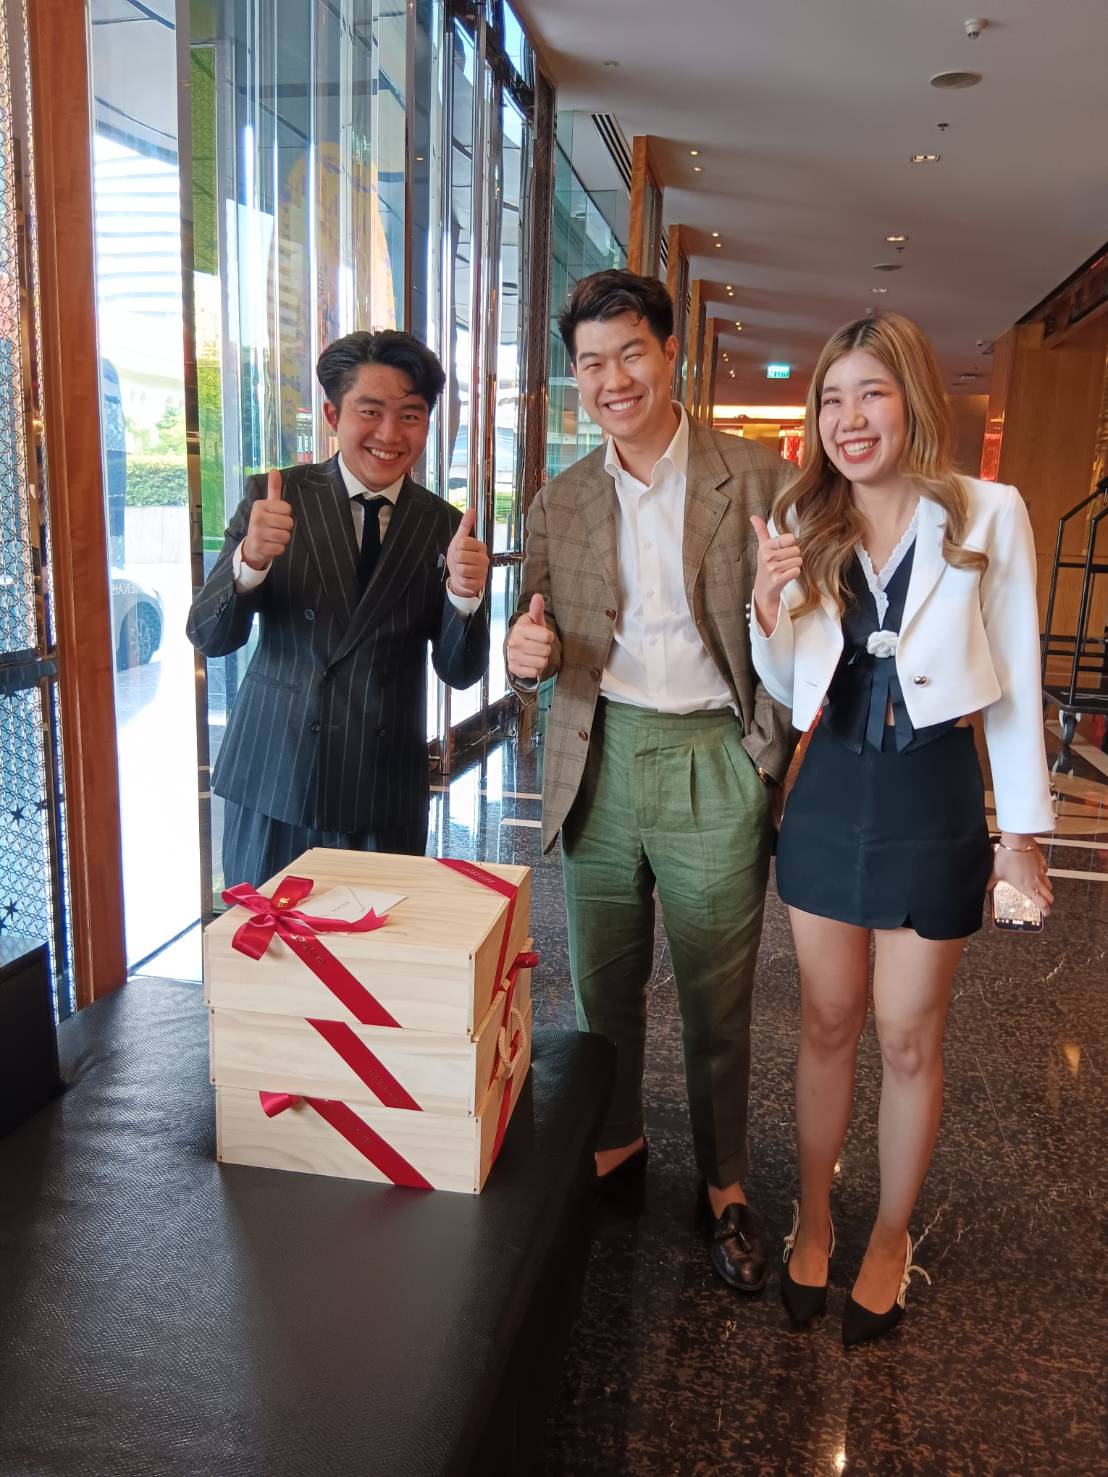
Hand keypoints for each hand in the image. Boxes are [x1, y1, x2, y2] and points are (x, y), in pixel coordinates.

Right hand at [242, 469, 292, 569]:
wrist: (252, 546)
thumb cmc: (264, 522)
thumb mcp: (268, 505)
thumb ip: (273, 489)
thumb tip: (274, 470)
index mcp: (260, 506)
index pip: (287, 508)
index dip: (285, 514)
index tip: (276, 516)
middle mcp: (257, 518)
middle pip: (288, 523)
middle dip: (286, 527)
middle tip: (276, 528)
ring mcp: (257, 533)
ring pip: (286, 536)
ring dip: (283, 539)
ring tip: (274, 537)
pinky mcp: (260, 548)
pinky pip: (281, 548)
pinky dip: (279, 549)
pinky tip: (271, 545)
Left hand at [446, 508, 488, 597]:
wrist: (460, 578)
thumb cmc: (460, 558)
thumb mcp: (460, 540)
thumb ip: (465, 525)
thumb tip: (471, 510)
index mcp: (480, 546)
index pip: (463, 542)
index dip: (457, 547)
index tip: (460, 550)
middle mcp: (484, 558)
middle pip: (461, 555)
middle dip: (456, 559)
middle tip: (460, 561)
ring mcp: (483, 571)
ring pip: (462, 568)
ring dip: (458, 570)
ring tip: (462, 569)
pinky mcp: (479, 583)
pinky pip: (464, 580)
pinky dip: (461, 580)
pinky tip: (465, 578)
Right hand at [506, 593, 554, 680]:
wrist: (515, 647)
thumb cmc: (529, 632)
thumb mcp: (534, 620)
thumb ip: (537, 609)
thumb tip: (538, 596)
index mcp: (521, 628)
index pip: (547, 637)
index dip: (549, 637)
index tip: (543, 636)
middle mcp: (514, 642)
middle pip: (546, 651)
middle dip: (546, 649)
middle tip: (539, 646)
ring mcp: (513, 656)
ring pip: (541, 662)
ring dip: (542, 660)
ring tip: (536, 654)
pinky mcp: (513, 668)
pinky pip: (535, 672)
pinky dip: (536, 669)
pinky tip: (531, 662)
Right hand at [750, 514, 801, 634]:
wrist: (764, 589)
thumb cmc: (766, 565)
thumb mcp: (762, 547)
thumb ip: (760, 531)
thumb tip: (753, 516)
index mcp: (765, 546)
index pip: (790, 538)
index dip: (790, 545)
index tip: (782, 551)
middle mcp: (767, 557)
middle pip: (796, 550)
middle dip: (793, 557)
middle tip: (783, 563)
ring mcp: (772, 569)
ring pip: (798, 561)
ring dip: (794, 566)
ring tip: (784, 570)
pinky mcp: (778, 579)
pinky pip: (797, 571)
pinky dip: (794, 574)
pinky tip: (786, 576)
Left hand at [989, 838, 1053, 916]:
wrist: (1017, 841)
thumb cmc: (1007, 857)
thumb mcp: (995, 872)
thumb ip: (990, 882)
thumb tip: (984, 888)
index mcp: (1026, 887)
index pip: (1041, 903)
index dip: (1046, 910)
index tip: (1046, 913)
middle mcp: (1036, 881)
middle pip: (1049, 896)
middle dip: (1049, 901)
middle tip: (1046, 904)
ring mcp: (1040, 871)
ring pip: (1049, 884)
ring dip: (1047, 889)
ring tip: (1043, 890)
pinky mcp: (1041, 861)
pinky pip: (1046, 871)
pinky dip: (1044, 874)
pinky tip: (1039, 872)